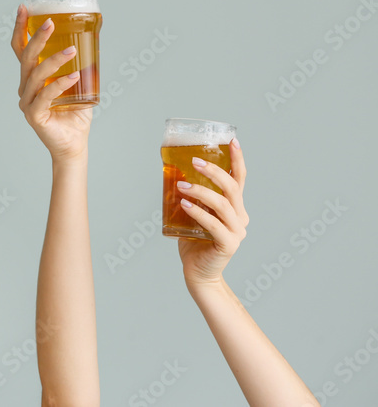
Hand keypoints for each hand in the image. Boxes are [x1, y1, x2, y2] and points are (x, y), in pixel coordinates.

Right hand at [11, 5, 91, 159]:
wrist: (74, 145)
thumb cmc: (74, 115)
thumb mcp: (78, 84)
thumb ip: (79, 65)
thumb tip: (93, 40)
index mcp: (31, 78)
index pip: (20, 49)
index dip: (20, 29)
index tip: (24, 8)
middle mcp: (25, 88)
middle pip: (26, 58)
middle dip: (36, 37)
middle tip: (51, 23)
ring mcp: (27, 102)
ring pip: (36, 75)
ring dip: (53, 60)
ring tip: (71, 51)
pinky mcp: (34, 115)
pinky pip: (45, 96)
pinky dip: (59, 85)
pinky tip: (74, 76)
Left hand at [177, 139, 248, 288]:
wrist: (197, 272)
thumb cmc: (193, 240)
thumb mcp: (192, 212)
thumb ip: (190, 196)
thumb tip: (172, 172)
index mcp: (235, 207)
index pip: (239, 179)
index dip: (237, 159)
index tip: (232, 140)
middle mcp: (240, 217)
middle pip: (233, 188)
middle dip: (215, 171)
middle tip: (195, 161)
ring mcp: (237, 232)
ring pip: (223, 204)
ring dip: (201, 191)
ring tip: (181, 186)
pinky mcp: (228, 244)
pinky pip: (214, 224)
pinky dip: (198, 212)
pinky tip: (185, 204)